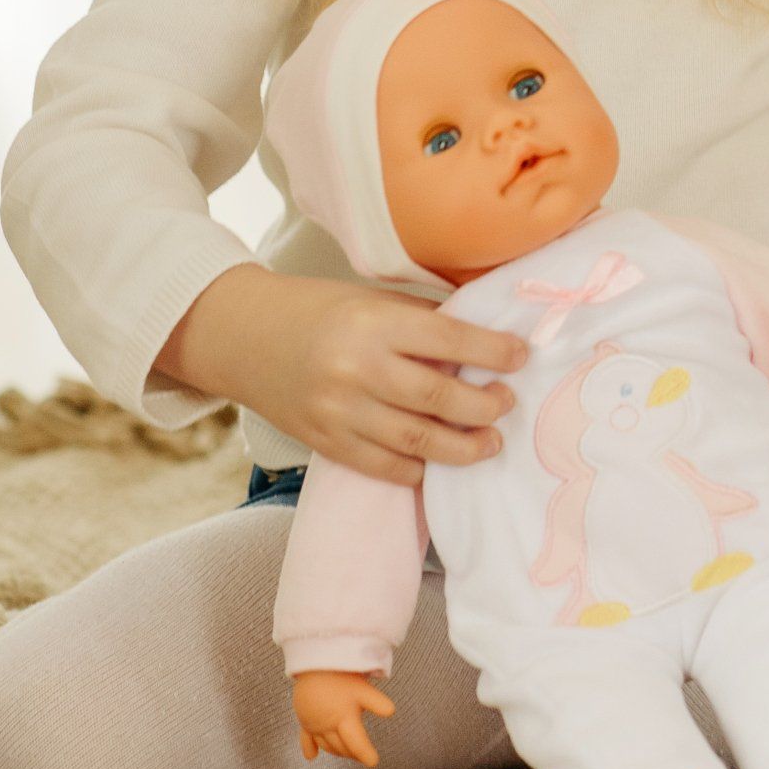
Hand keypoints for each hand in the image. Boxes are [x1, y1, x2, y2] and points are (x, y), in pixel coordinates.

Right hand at [156, 264, 528, 485]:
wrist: (246, 337)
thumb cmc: (321, 309)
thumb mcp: (373, 299)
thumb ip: (422, 321)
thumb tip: (484, 339)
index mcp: (373, 323)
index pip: (448, 340)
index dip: (492, 352)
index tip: (522, 356)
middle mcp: (357, 370)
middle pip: (437, 399)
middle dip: (484, 406)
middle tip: (508, 404)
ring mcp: (339, 412)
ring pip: (415, 441)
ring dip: (462, 448)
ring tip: (490, 442)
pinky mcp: (325, 443)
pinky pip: (382, 466)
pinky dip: (417, 470)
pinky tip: (439, 464)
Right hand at [292, 667, 395, 766]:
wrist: (313, 663)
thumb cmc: (340, 674)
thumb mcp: (362, 688)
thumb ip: (376, 702)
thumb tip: (391, 712)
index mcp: (344, 718)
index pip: (357, 743)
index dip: (366, 754)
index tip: (373, 762)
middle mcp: (328, 725)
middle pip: (341, 746)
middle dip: (352, 753)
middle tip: (362, 755)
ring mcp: (314, 724)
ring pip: (326, 745)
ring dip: (336, 751)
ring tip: (347, 752)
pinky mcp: (304, 719)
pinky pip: (305, 738)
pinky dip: (309, 748)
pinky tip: (311, 756)